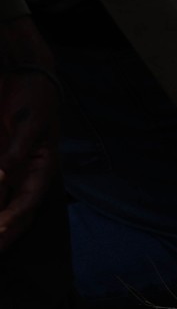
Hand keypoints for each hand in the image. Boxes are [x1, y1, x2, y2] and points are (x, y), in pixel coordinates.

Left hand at [0, 17, 59, 251]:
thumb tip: (3, 176)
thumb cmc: (35, 97)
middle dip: (3, 234)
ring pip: (2, 203)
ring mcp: (11, 170)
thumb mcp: (29, 123)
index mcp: (41, 168)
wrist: (23, 74)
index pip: (27, 202)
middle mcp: (25, 174)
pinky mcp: (0, 159)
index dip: (12, 219)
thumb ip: (16, 151)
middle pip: (15, 212)